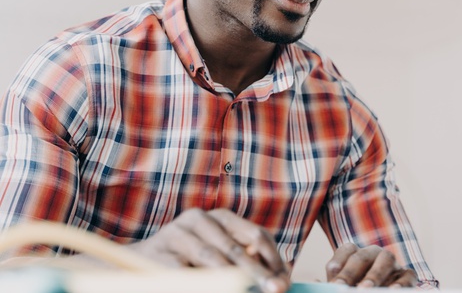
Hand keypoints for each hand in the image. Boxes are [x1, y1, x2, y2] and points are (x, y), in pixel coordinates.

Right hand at [127, 208, 288, 292]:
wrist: (137, 265)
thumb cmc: (188, 262)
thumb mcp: (220, 255)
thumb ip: (247, 263)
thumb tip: (280, 282)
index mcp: (222, 217)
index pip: (256, 235)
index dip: (273, 259)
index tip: (283, 282)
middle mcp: (200, 219)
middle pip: (236, 247)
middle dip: (257, 272)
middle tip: (273, 290)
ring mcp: (178, 234)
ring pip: (212, 258)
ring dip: (233, 279)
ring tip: (247, 290)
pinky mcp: (159, 253)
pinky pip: (186, 273)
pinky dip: (204, 284)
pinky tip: (218, 289)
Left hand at [325, 243, 416, 287]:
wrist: (378, 292)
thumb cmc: (355, 289)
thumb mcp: (344, 287)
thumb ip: (334, 284)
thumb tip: (316, 284)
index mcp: (355, 254)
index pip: (346, 250)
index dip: (339, 263)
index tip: (334, 283)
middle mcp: (374, 253)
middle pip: (363, 255)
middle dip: (352, 272)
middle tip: (343, 288)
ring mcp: (392, 263)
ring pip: (386, 259)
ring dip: (375, 275)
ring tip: (365, 290)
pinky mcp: (407, 275)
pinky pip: (407, 274)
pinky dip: (401, 283)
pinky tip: (393, 292)